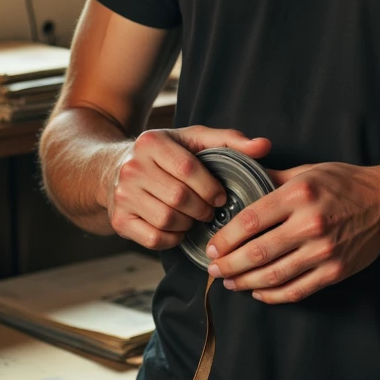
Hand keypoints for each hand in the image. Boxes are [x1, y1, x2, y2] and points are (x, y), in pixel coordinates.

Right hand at [107, 127, 270, 250]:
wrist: (115, 169)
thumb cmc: (166, 155)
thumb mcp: (193, 140)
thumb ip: (229, 141)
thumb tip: (264, 146)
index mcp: (151, 142)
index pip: (187, 169)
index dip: (210, 188)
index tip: (220, 195)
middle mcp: (131, 167)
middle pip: (178, 198)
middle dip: (203, 208)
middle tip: (210, 210)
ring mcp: (122, 195)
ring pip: (166, 220)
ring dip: (189, 224)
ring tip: (194, 217)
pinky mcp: (119, 220)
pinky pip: (154, 239)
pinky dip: (173, 239)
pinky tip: (179, 228)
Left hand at [205, 162, 379, 302]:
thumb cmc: (346, 184)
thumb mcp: (307, 171)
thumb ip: (272, 179)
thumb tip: (238, 182)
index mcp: (299, 194)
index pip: (250, 221)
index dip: (225, 239)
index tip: (212, 247)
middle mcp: (310, 223)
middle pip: (257, 252)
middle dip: (229, 265)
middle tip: (214, 270)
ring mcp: (324, 250)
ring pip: (274, 275)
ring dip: (245, 282)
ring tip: (230, 282)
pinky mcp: (334, 271)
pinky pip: (296, 290)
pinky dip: (273, 295)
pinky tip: (258, 292)